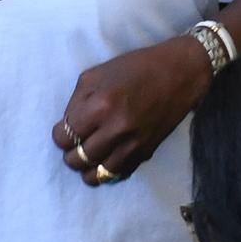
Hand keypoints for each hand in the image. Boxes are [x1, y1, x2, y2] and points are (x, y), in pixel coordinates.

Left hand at [55, 35, 208, 183]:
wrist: (180, 73)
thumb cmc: (136, 67)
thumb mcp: (96, 74)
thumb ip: (76, 101)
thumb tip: (68, 125)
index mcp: (100, 105)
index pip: (64, 138)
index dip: (60, 135)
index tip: (65, 131)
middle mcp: (116, 129)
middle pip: (77, 159)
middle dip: (70, 153)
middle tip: (75, 143)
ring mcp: (133, 144)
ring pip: (96, 174)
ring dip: (87, 167)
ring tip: (88, 156)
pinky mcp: (146, 152)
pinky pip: (118, 173)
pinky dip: (107, 170)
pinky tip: (106, 159)